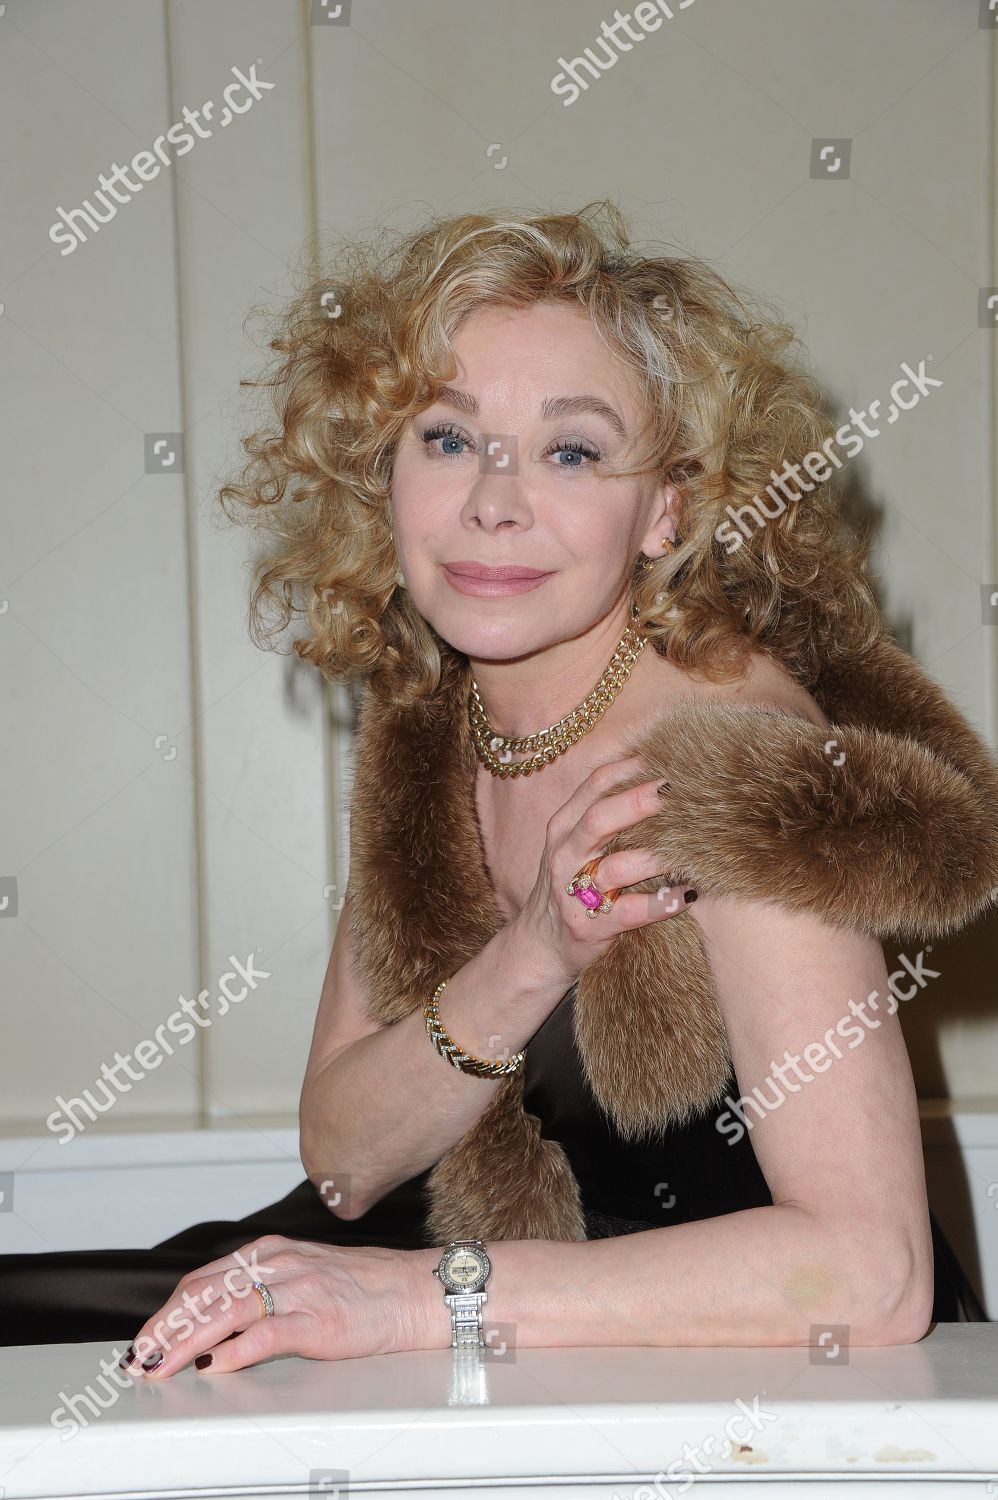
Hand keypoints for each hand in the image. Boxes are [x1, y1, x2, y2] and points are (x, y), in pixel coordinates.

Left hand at [117, 1235, 436, 1376]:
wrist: (415, 1291)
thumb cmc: (364, 1289)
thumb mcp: (303, 1275)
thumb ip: (262, 1290)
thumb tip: (215, 1321)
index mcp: (272, 1252)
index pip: (204, 1278)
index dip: (169, 1310)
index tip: (148, 1337)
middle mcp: (281, 1264)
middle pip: (207, 1291)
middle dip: (167, 1326)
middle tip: (141, 1355)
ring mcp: (300, 1289)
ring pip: (228, 1309)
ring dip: (188, 1340)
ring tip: (163, 1363)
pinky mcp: (321, 1320)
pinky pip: (269, 1333)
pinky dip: (236, 1350)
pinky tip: (216, 1365)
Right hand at [512, 753, 696, 989]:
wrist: (540, 947)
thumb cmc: (571, 887)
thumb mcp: (576, 846)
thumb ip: (606, 816)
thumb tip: (659, 781)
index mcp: (564, 827)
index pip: (595, 785)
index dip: (631, 768)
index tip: (668, 758)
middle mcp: (565, 854)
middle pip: (600, 818)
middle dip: (640, 801)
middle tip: (679, 791)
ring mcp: (574, 892)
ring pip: (617, 867)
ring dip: (656, 856)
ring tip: (692, 847)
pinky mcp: (589, 926)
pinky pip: (631, 912)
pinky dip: (662, 903)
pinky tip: (688, 894)